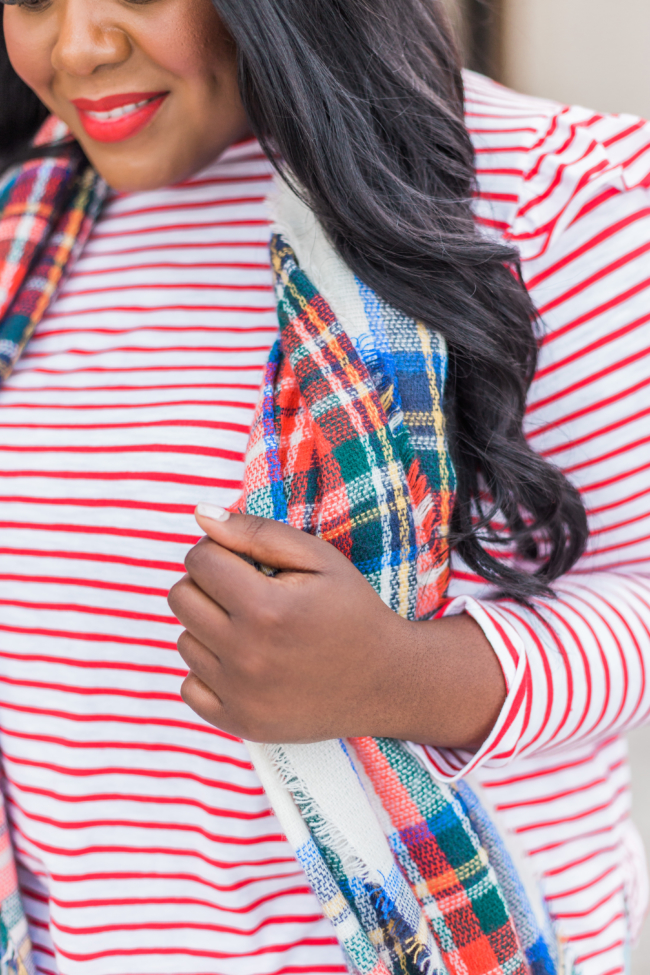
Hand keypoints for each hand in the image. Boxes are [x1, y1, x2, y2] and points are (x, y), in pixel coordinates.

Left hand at [167, 504, 505, 745]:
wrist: (388, 681)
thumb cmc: (353, 610)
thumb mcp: (319, 558)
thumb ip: (257, 531)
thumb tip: (200, 515)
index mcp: (264, 608)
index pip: (199, 560)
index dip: (221, 552)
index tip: (247, 562)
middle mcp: (245, 654)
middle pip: (181, 598)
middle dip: (208, 585)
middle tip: (247, 592)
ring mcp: (240, 695)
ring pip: (184, 641)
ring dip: (209, 628)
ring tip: (253, 630)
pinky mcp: (239, 723)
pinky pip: (189, 686)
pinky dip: (210, 672)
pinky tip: (245, 664)